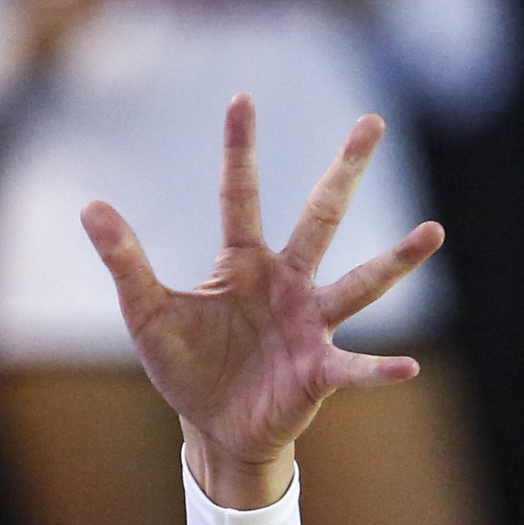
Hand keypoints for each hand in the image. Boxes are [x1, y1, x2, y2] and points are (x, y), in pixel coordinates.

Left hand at [80, 97, 440, 508]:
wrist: (214, 426)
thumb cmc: (187, 365)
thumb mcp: (146, 312)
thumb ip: (125, 262)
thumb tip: (90, 206)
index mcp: (243, 264)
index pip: (238, 196)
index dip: (238, 149)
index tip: (240, 98)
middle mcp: (287, 283)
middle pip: (320, 218)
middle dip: (344, 171)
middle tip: (371, 121)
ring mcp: (310, 323)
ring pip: (359, 284)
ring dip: (395, 261)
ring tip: (433, 231)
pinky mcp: (319, 370)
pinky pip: (354, 366)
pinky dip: (379, 369)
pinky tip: (408, 367)